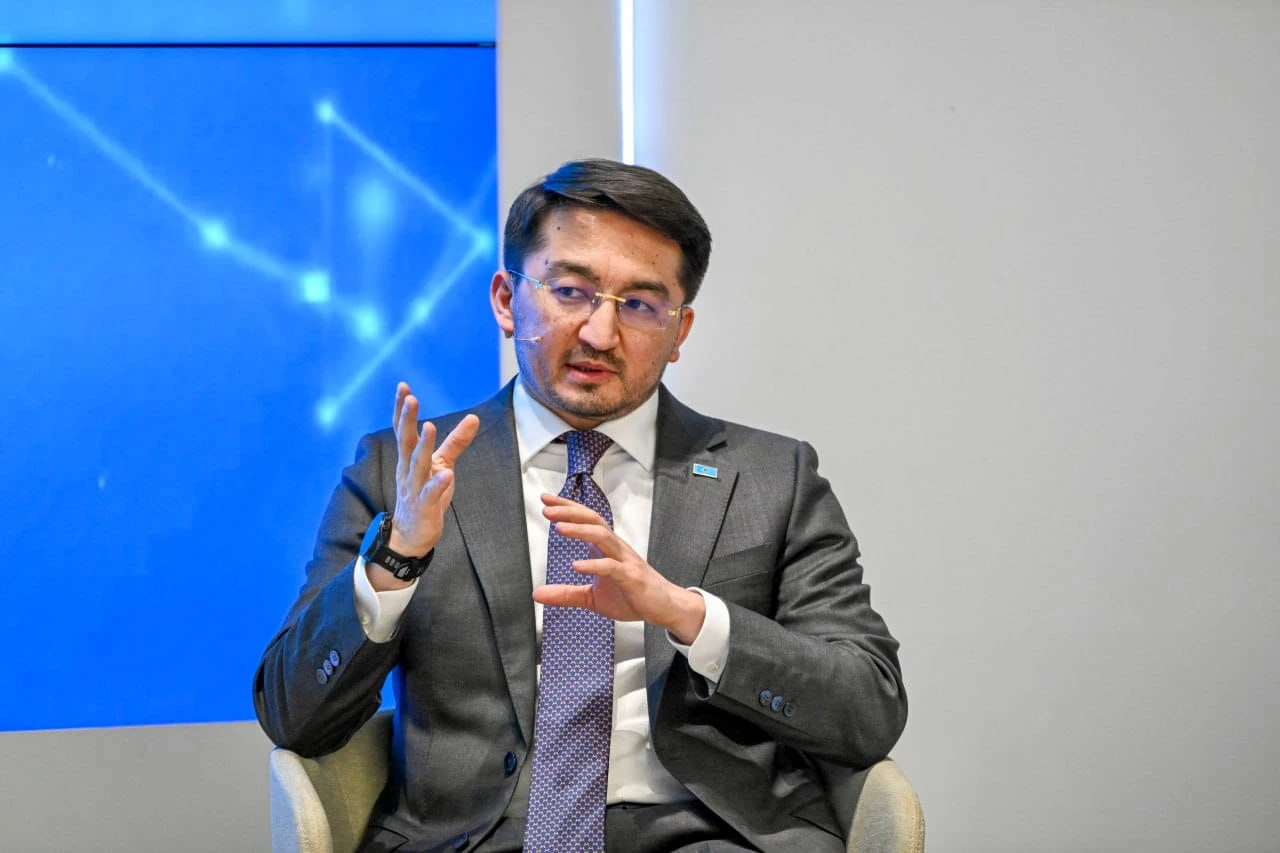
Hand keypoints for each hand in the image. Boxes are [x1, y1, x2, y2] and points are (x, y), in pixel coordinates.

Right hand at [388, 382, 479, 557]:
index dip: (402, 409)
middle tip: (411, 399)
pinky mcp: (425, 507)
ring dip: (423, 446)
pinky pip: (431, 494)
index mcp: (409, 459)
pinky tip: (446, 475)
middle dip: (407, 420)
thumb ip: (456, 442)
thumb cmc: (425, 495)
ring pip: (417, 465)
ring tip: (429, 427)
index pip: (403, 430)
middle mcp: (408, 470)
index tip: (403, 387)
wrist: (411, 535)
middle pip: (406, 442)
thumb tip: (473, 418)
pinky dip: (437, 484)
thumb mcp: (442, 465)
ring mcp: (415, 489)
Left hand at [532, 494, 705, 642]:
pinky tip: (577, 565)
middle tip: (548, 509)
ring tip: (559, 528)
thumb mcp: (592, 598)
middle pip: (593, 521)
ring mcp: (624, 561)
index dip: (567, 508)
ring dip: (580, 530)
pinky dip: (594, 565)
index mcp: (605, 548)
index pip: (585, 520)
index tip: (546, 499)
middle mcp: (615, 548)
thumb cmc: (631, 595)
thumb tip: (537, 594)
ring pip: (603, 536)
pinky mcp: (631, 577)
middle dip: (570, 512)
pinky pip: (612, 567)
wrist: (663, 607)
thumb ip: (565, 594)